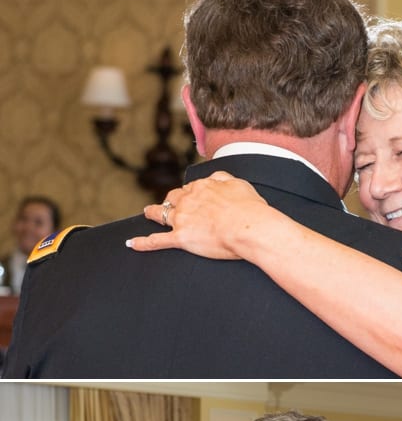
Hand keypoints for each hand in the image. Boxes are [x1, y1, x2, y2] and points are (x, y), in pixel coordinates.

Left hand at [127, 171, 267, 257]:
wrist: (250, 229)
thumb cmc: (250, 210)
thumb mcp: (240, 184)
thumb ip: (223, 178)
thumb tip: (214, 177)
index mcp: (202, 187)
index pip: (191, 188)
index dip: (192, 193)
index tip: (195, 197)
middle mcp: (188, 201)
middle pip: (173, 198)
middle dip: (171, 200)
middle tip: (170, 204)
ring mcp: (182, 220)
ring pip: (161, 214)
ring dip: (153, 213)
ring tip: (148, 213)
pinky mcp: (181, 238)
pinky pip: (156, 241)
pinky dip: (142, 243)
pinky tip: (132, 244)